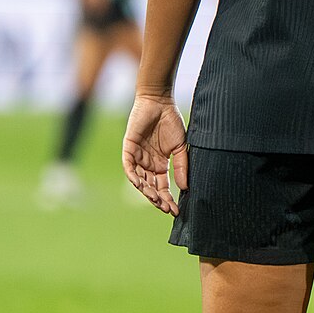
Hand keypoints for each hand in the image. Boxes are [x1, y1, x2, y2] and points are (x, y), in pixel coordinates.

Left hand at [122, 93, 187, 215]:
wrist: (160, 102)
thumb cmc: (171, 122)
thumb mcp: (180, 147)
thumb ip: (182, 166)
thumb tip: (184, 188)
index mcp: (160, 165)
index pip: (163, 186)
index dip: (168, 199)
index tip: (176, 210)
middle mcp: (148, 164)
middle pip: (151, 187)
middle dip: (158, 199)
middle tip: (166, 208)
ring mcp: (137, 157)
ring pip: (139, 180)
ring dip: (147, 191)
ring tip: (156, 200)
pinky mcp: (128, 149)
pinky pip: (129, 167)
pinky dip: (134, 177)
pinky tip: (141, 185)